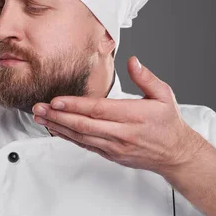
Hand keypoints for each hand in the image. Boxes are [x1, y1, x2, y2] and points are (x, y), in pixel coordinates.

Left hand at [31, 56, 207, 173]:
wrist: (176, 154)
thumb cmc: (169, 124)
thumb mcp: (164, 95)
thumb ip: (146, 78)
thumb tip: (133, 61)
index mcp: (134, 116)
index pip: (98, 110)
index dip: (74, 105)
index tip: (56, 100)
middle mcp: (122, 133)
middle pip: (83, 125)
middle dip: (58, 116)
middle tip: (39, 108)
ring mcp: (114, 146)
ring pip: (81, 137)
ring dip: (58, 127)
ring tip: (40, 118)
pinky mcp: (110, 154)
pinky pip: (85, 145)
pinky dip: (68, 137)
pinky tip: (55, 130)